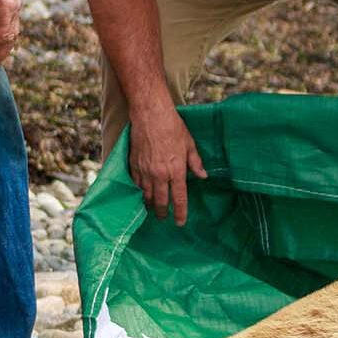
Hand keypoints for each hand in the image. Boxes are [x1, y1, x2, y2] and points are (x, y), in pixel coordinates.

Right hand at [129, 102, 205, 227]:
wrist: (150, 115)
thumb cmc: (173, 127)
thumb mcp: (189, 144)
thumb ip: (195, 163)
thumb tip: (203, 176)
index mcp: (176, 170)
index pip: (179, 198)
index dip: (180, 212)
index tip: (180, 223)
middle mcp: (160, 174)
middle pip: (161, 201)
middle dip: (163, 213)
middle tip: (164, 219)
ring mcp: (144, 171)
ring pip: (146, 195)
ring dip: (150, 205)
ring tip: (153, 210)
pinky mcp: (133, 165)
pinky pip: (135, 185)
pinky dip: (138, 193)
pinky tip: (141, 196)